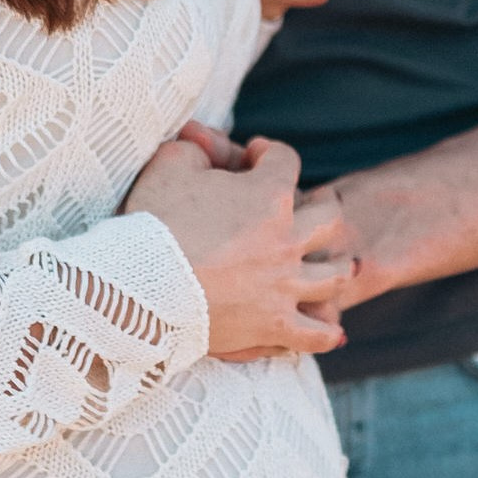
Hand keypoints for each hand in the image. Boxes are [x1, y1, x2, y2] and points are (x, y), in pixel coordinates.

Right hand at [124, 134, 351, 358]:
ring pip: (336, 274)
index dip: (269, 153)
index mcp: (268, 196)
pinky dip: (327, 333)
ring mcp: (285, 285)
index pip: (286, 160)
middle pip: (330, 217)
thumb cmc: (152, 222)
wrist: (139, 287)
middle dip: (321, 206)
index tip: (254, 156)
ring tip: (334, 266)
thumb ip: (197, 148)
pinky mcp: (274, 326)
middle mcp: (288, 239)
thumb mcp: (170, 164)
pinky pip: (316, 333)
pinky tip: (333, 332)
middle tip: (307, 209)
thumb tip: (205, 144)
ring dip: (337, 267)